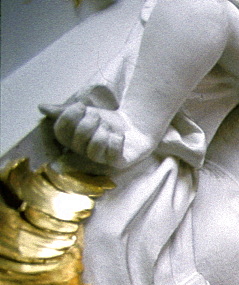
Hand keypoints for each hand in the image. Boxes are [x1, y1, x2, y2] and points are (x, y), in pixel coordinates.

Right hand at [41, 102, 156, 168]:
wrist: (135, 125)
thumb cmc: (108, 121)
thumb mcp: (85, 112)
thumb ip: (64, 111)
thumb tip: (41, 108)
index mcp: (73, 141)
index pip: (60, 134)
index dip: (68, 117)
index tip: (81, 106)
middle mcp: (84, 154)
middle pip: (77, 140)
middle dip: (89, 121)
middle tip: (99, 117)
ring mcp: (101, 161)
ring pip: (93, 148)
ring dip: (103, 131)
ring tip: (110, 128)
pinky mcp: (118, 163)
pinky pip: (112, 153)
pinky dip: (116, 140)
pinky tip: (120, 136)